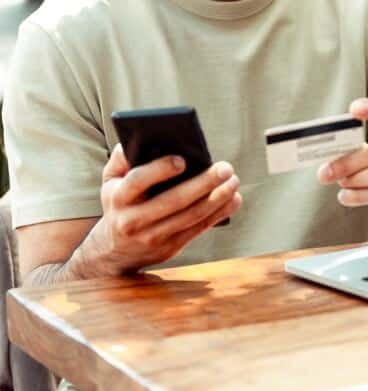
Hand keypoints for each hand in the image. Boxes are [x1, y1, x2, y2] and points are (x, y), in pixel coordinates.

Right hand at [93, 144, 241, 273]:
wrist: (115, 251)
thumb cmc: (118, 203)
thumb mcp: (110, 181)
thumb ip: (120, 158)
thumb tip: (138, 138)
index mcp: (118, 197)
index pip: (138, 181)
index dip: (160, 170)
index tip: (183, 159)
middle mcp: (134, 220)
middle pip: (173, 201)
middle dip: (203, 183)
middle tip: (225, 168)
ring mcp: (153, 237)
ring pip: (190, 217)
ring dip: (217, 199)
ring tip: (233, 181)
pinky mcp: (170, 248)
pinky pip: (198, 229)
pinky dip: (218, 214)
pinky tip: (233, 199)